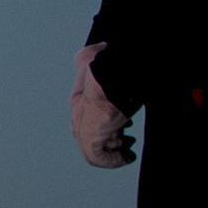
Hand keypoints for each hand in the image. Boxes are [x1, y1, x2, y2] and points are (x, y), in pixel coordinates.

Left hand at [72, 43, 136, 168]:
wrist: (106, 79)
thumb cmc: (104, 68)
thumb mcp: (91, 56)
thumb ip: (92, 54)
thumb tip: (99, 47)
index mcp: (79, 101)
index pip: (88, 117)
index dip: (107, 122)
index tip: (125, 122)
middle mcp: (78, 117)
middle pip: (92, 136)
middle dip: (111, 139)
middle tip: (127, 140)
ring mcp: (82, 131)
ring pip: (95, 150)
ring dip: (113, 152)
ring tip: (128, 151)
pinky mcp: (90, 143)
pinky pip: (99, 159)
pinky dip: (115, 160)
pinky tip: (129, 156)